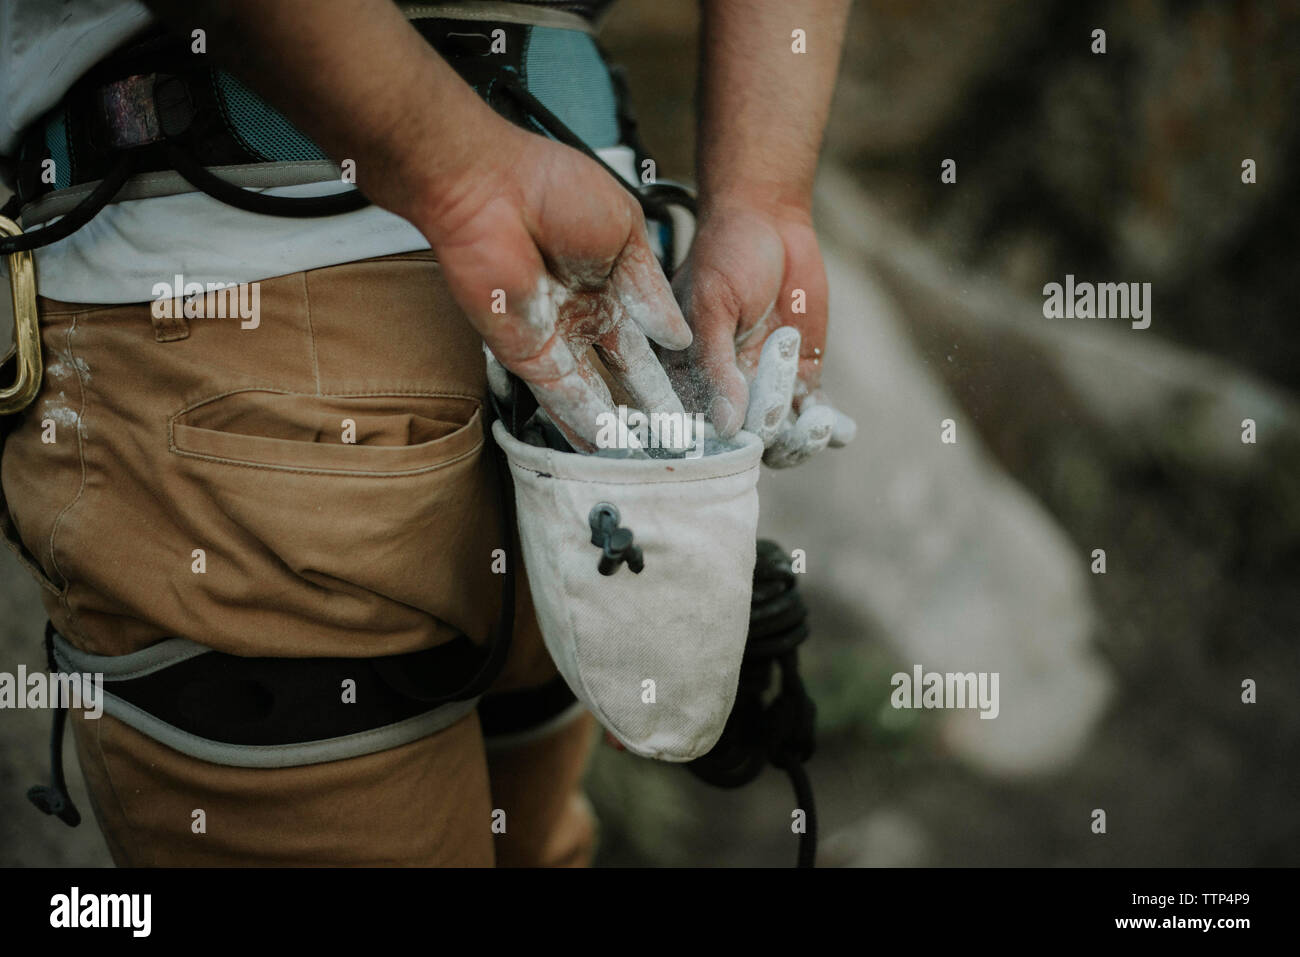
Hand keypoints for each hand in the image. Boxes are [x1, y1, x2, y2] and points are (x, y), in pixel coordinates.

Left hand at [415, 122, 691, 450]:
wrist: (491, 189)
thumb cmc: (555, 189)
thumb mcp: (626, 233)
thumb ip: (651, 289)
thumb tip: (678, 335)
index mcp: (607, 282)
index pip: (640, 339)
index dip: (663, 371)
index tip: (689, 400)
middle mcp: (580, 314)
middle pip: (618, 373)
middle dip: (645, 408)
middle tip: (675, 441)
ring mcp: (552, 337)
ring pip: (591, 392)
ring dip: (616, 426)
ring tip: (648, 458)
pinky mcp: (525, 353)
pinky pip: (558, 394)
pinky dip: (582, 421)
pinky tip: (607, 446)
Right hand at [665, 200, 854, 467]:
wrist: (768, 220)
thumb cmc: (725, 255)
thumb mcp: (711, 306)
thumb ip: (716, 366)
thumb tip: (726, 427)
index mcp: (685, 379)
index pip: (697, 432)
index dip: (718, 448)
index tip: (740, 440)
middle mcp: (722, 391)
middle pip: (744, 441)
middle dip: (766, 425)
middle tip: (777, 370)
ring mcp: (764, 387)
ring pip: (781, 438)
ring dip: (801, 440)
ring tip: (818, 421)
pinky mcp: (800, 376)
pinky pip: (813, 415)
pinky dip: (829, 429)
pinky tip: (840, 429)